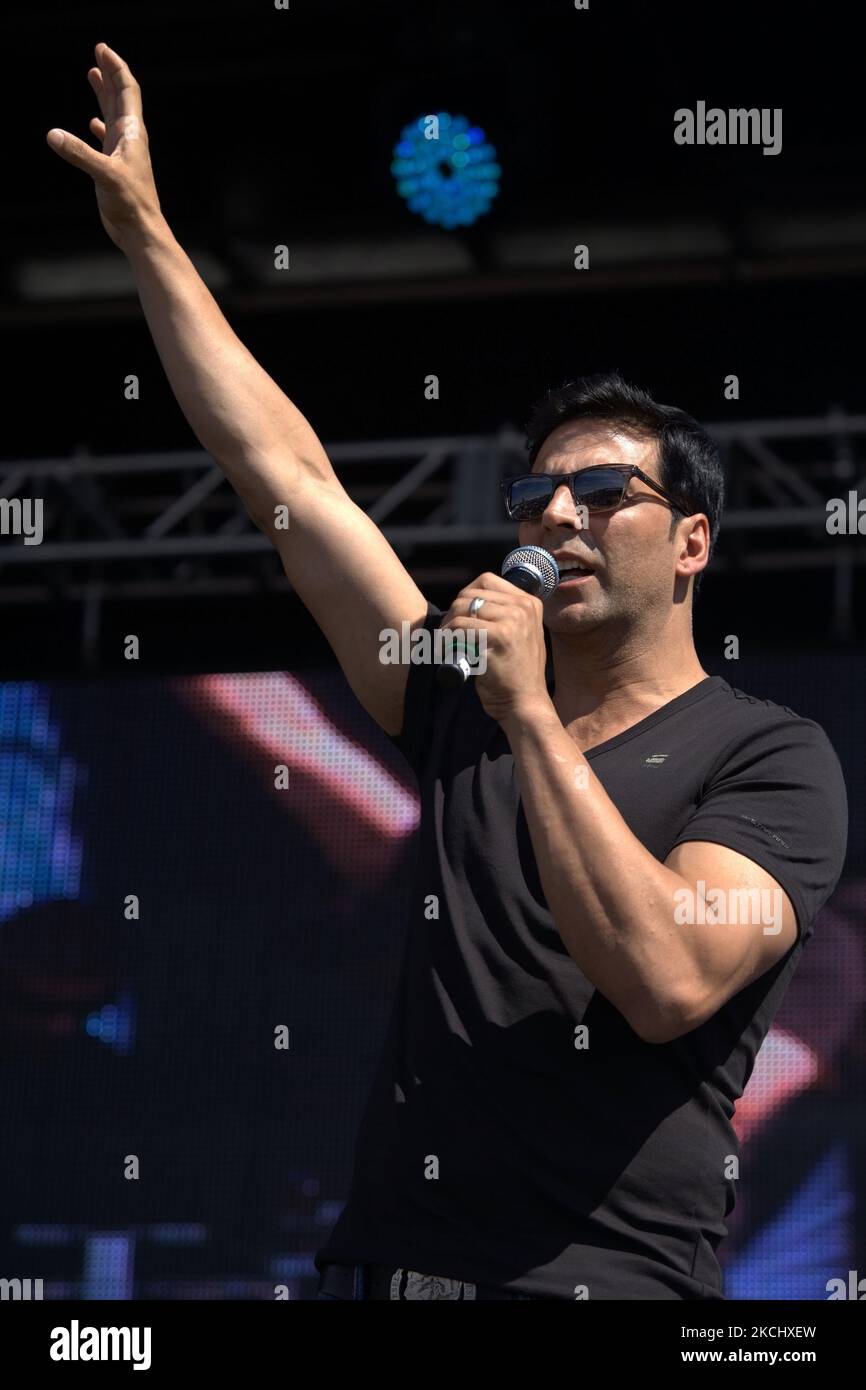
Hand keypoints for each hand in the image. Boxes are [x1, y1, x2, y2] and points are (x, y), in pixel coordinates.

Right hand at [46, 42, 161, 249]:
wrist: (141, 232)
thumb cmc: (131, 205)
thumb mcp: (105, 175)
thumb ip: (80, 154)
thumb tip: (53, 134)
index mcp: (132, 134)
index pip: (127, 91)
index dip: (115, 68)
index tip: (102, 49)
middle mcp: (128, 139)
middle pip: (120, 97)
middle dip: (109, 74)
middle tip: (98, 53)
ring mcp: (122, 153)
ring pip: (112, 115)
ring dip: (103, 94)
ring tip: (93, 75)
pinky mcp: (114, 168)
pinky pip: (105, 139)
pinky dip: (98, 126)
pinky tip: (91, 123)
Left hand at [440, 573, 549, 722]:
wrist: (524, 703)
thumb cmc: (516, 673)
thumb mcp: (521, 635)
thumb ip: (505, 615)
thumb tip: (470, 602)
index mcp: (529, 603)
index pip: (486, 581)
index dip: (465, 597)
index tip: (459, 617)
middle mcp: (523, 608)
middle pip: (470, 594)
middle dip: (452, 613)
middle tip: (447, 634)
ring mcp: (513, 622)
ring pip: (462, 609)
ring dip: (447, 627)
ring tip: (445, 643)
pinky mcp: (500, 638)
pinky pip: (460, 628)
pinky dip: (447, 638)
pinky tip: (446, 651)